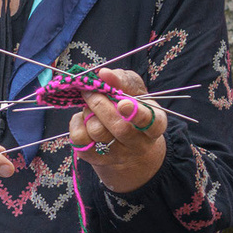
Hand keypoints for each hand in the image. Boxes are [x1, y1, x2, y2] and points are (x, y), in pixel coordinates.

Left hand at [69, 66, 168, 192]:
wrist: (124, 146)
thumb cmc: (130, 110)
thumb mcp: (135, 92)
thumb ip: (123, 81)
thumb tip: (104, 73)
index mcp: (155, 123)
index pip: (151, 123)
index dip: (137, 114)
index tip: (123, 103)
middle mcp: (139, 143)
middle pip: (119, 128)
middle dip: (101, 105)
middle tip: (91, 91)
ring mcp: (117, 154)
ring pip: (97, 132)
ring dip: (88, 113)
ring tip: (90, 106)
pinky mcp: (96, 158)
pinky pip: (80, 139)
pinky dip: (77, 123)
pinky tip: (84, 119)